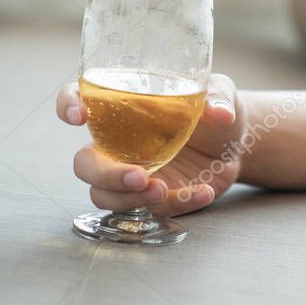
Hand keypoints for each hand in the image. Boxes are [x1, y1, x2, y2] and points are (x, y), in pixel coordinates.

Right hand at [57, 73, 245, 215]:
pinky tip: (203, 192)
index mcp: (123, 108)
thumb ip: (218, 99)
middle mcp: (119, 143)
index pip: (80, 99)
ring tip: (164, 191)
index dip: (69, 105)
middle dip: (105, 175)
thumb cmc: (215, 110)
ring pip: (105, 196)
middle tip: (139, 177)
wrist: (236, 145)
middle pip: (85, 164)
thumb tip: (221, 114)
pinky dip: (176, 204)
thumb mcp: (221, 94)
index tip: (79, 116)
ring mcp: (132, 173)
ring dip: (129, 199)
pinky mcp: (151, 198)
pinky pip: (150, 210)